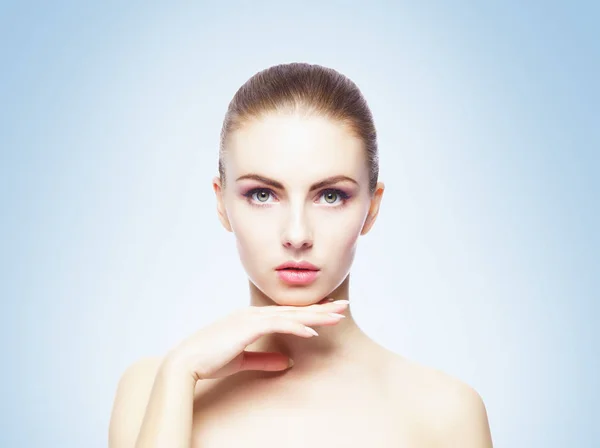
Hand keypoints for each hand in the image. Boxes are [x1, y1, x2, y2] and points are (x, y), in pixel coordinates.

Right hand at [161, 298, 348, 381]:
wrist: (187, 360)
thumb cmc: (211, 359)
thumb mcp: (243, 359)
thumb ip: (265, 358)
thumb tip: (287, 361)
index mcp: (251, 318)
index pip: (287, 312)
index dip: (309, 311)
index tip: (329, 309)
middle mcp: (253, 314)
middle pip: (294, 310)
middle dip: (321, 308)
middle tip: (344, 305)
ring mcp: (250, 318)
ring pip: (291, 314)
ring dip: (316, 315)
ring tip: (337, 316)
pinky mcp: (247, 327)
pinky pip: (278, 324)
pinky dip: (297, 326)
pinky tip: (313, 331)